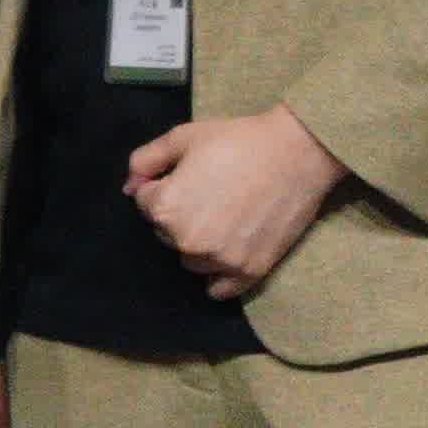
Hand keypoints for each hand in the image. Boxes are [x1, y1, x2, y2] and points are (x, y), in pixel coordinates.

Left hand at [127, 105, 346, 298]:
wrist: (297, 153)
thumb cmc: (238, 141)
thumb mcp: (182, 138)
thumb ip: (145, 161)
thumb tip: (130, 188)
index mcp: (164, 208)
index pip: (144, 203)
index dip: (164, 186)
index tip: (190, 175)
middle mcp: (186, 240)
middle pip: (165, 233)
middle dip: (180, 216)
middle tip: (213, 193)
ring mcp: (219, 259)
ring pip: (190, 260)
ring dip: (199, 244)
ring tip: (226, 217)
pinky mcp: (249, 270)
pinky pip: (219, 288)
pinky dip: (218, 277)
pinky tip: (225, 257)